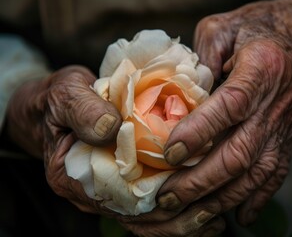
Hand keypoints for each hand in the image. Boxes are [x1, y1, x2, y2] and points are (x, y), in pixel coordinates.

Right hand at [6, 65, 224, 236]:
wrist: (51, 110)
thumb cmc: (58, 101)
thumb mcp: (65, 94)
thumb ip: (83, 109)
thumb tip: (112, 127)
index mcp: (72, 176)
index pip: (119, 195)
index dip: (156, 195)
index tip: (191, 187)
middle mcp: (91, 194)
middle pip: (138, 215)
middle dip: (178, 214)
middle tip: (215, 210)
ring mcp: (106, 194)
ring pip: (146, 220)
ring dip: (181, 221)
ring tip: (215, 221)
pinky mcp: (119, 188)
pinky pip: (147, 211)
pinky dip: (173, 215)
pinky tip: (200, 215)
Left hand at [158, 0, 291, 227]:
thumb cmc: (251, 32)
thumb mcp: (220, 30)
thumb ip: (198, 58)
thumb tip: (174, 97)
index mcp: (260, 68)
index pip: (230, 105)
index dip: (200, 131)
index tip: (171, 153)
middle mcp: (274, 103)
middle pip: (240, 150)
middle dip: (202, 179)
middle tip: (169, 196)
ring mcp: (282, 126)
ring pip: (255, 171)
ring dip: (222, 196)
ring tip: (190, 211)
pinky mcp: (285, 139)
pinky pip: (276, 174)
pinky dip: (257, 198)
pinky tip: (239, 217)